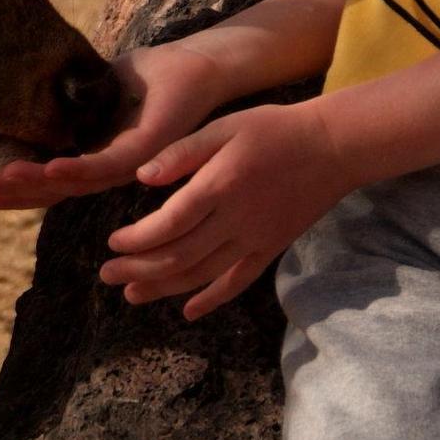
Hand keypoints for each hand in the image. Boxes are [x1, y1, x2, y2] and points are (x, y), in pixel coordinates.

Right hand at [0, 40, 230, 210]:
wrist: (202, 65)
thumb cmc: (156, 73)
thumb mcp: (100, 83)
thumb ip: (72, 97)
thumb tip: (36, 91)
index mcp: (96, 153)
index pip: (50, 176)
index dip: (16, 184)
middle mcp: (110, 167)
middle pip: (54, 188)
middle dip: (13, 192)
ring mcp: (128, 164)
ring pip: (73, 182)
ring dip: (34, 182)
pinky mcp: (145, 153)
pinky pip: (104, 166)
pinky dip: (75, 169)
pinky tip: (48, 166)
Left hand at [99, 99, 357, 321]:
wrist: (332, 147)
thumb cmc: (273, 130)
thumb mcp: (224, 127)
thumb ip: (182, 153)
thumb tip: (141, 177)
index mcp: (219, 185)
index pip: (169, 223)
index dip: (137, 239)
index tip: (111, 244)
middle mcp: (235, 220)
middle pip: (179, 255)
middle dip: (139, 270)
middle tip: (107, 276)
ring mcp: (255, 240)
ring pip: (202, 275)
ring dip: (164, 288)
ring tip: (132, 295)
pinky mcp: (270, 249)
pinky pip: (237, 282)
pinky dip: (211, 300)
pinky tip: (188, 311)